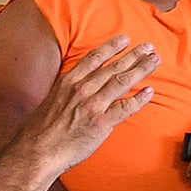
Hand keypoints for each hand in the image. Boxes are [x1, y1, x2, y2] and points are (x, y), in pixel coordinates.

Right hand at [7, 36, 156, 174]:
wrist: (36, 151)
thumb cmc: (38, 131)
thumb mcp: (49, 100)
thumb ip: (64, 92)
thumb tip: (72, 89)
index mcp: (68, 82)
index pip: (94, 59)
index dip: (111, 47)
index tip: (124, 40)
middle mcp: (82, 90)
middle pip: (113, 68)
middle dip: (133, 55)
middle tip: (148, 47)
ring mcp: (93, 106)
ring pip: (122, 82)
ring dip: (141, 69)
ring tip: (154, 61)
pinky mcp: (101, 124)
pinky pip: (125, 108)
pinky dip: (139, 99)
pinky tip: (150, 92)